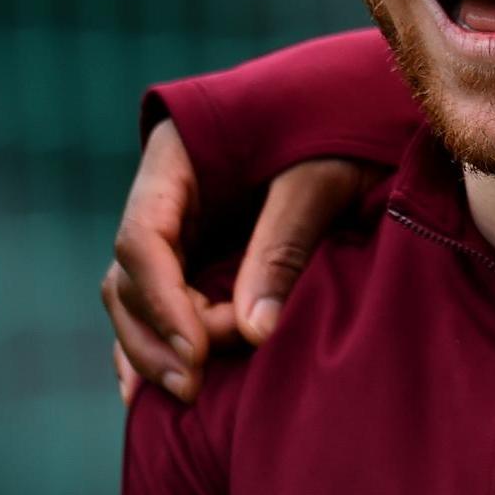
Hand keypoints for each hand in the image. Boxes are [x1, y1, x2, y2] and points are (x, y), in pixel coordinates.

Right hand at [101, 120, 376, 403]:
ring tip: (183, 395)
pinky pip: (167, 302)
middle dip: (155, 333)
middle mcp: (164, 195)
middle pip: (130, 275)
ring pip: (140, 296)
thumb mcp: (319, 177)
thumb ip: (284, 245)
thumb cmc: (344, 125)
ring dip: (157, 346)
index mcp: (176, 158)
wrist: (364, 99)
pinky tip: (163, 387)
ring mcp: (179, 225)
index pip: (142, 238)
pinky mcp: (202, 251)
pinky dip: (165, 341)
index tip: (196, 348)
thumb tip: (254, 333)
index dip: (161, 300)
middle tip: (191, 383)